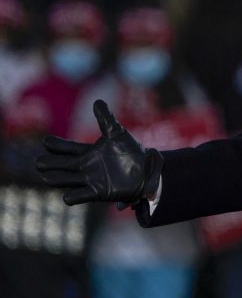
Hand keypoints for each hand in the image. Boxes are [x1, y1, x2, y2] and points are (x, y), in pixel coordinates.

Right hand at [35, 100, 162, 209]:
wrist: (146, 169)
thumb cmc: (130, 151)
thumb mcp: (118, 133)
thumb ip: (106, 119)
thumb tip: (97, 101)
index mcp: (88, 153)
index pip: (67, 149)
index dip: (57, 145)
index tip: (47, 141)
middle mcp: (85, 167)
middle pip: (62, 165)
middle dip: (50, 164)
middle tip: (39, 163)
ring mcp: (90, 180)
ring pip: (66, 180)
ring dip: (57, 179)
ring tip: (46, 177)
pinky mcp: (98, 192)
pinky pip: (80, 196)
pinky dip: (73, 196)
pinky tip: (67, 196)